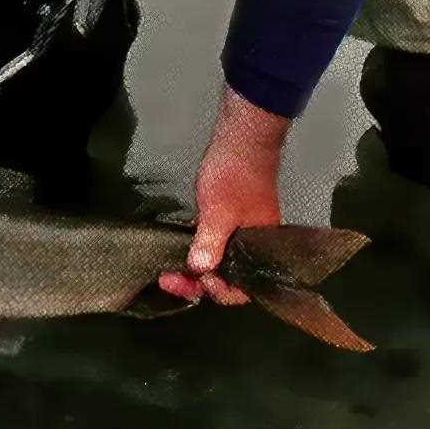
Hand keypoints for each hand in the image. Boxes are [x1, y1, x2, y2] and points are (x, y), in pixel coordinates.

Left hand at [159, 84, 287, 305]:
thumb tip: (199, 271)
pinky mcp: (231, 217)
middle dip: (199, 282)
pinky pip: (217, 244)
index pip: (242, 289)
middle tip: (168, 279)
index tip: (193, 281)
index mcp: (261, 251)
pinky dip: (200, 249)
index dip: (216, 291)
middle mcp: (254, 246)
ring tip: (171, 271)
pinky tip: (183, 250)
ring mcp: (243, 231)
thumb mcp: (218, 213)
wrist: (242, 138)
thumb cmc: (234, 176)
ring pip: (220, 261)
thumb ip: (209, 244)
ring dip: (197, 267)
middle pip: (228, 278)